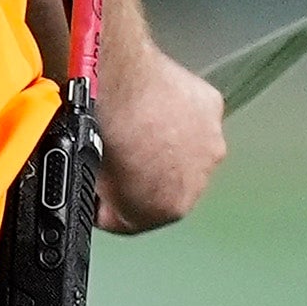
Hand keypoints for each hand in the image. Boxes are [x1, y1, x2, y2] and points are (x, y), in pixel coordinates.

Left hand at [96, 45, 225, 232]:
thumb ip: (107, 200)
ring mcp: (210, 144)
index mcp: (170, 208)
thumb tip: (102, 199)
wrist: (119, 90)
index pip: (145, 215)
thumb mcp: (94, 183)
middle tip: (127, 150)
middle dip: (151, 170)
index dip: (122, 199)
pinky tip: (155, 101)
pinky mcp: (212, 108)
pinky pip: (194, 112)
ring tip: (139, 123)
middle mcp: (200, 181)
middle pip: (172, 181)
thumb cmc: (104, 131)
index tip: (111, 186)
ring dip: (169, 140)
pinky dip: (179, 108)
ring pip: (188, 147)